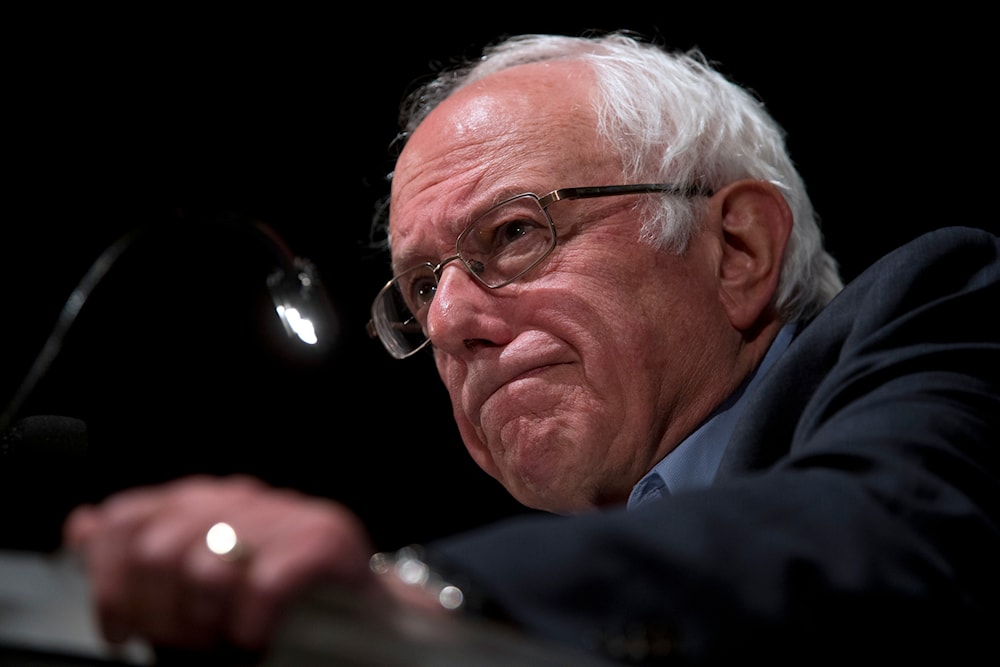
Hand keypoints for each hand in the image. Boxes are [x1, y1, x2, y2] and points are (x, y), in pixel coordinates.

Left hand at [63, 474, 380, 651]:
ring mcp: (284, 511)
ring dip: (204, 621)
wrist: (358, 613)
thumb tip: (80, 524)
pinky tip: (255, 637)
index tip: (120, 633)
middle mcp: (238, 496)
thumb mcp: (185, 589)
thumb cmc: (265, 606)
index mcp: (200, 499)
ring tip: (221, 641)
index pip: (124, 519)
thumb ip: (134, 558)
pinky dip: (250, 622)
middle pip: (156, 547)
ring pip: (205, 564)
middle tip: (183, 644)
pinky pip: (263, 580)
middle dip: (158, 613)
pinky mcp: (325, 534)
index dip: (106, 583)